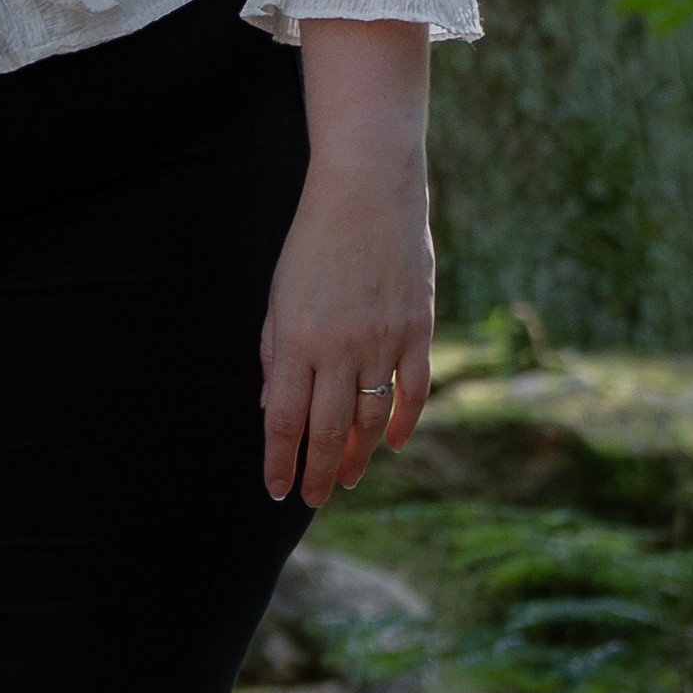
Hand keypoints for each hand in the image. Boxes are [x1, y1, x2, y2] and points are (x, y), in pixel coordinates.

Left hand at [259, 154, 434, 505]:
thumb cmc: (312, 243)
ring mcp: (384, 341)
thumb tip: (275, 408)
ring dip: (358, 455)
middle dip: (318, 472)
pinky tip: (391, 444)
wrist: (367, 193)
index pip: (285, 421)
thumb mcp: (278, 298)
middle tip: (314, 500)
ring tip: (347, 478)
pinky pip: (413, 389)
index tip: (277, 491)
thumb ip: (276, 355)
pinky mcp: (418, 329)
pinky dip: (404, 422)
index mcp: (297, 342)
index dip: (280, 462)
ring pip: (372, 418)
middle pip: (329, 431)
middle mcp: (340, 349)